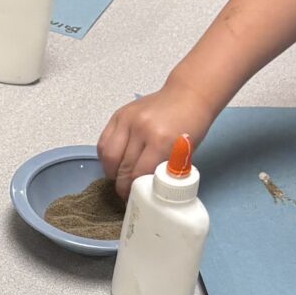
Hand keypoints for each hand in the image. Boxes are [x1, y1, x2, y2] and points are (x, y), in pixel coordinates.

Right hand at [97, 80, 217, 195]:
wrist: (188, 95)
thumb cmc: (191, 124)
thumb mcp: (184, 152)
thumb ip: (164, 169)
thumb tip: (147, 189)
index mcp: (161, 141)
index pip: (138, 174)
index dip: (134, 191)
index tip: (134, 199)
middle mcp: (141, 129)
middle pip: (122, 167)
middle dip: (121, 185)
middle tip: (125, 193)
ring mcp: (127, 120)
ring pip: (108, 155)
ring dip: (110, 172)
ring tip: (117, 178)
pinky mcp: (119, 115)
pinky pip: (104, 141)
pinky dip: (105, 156)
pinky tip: (113, 163)